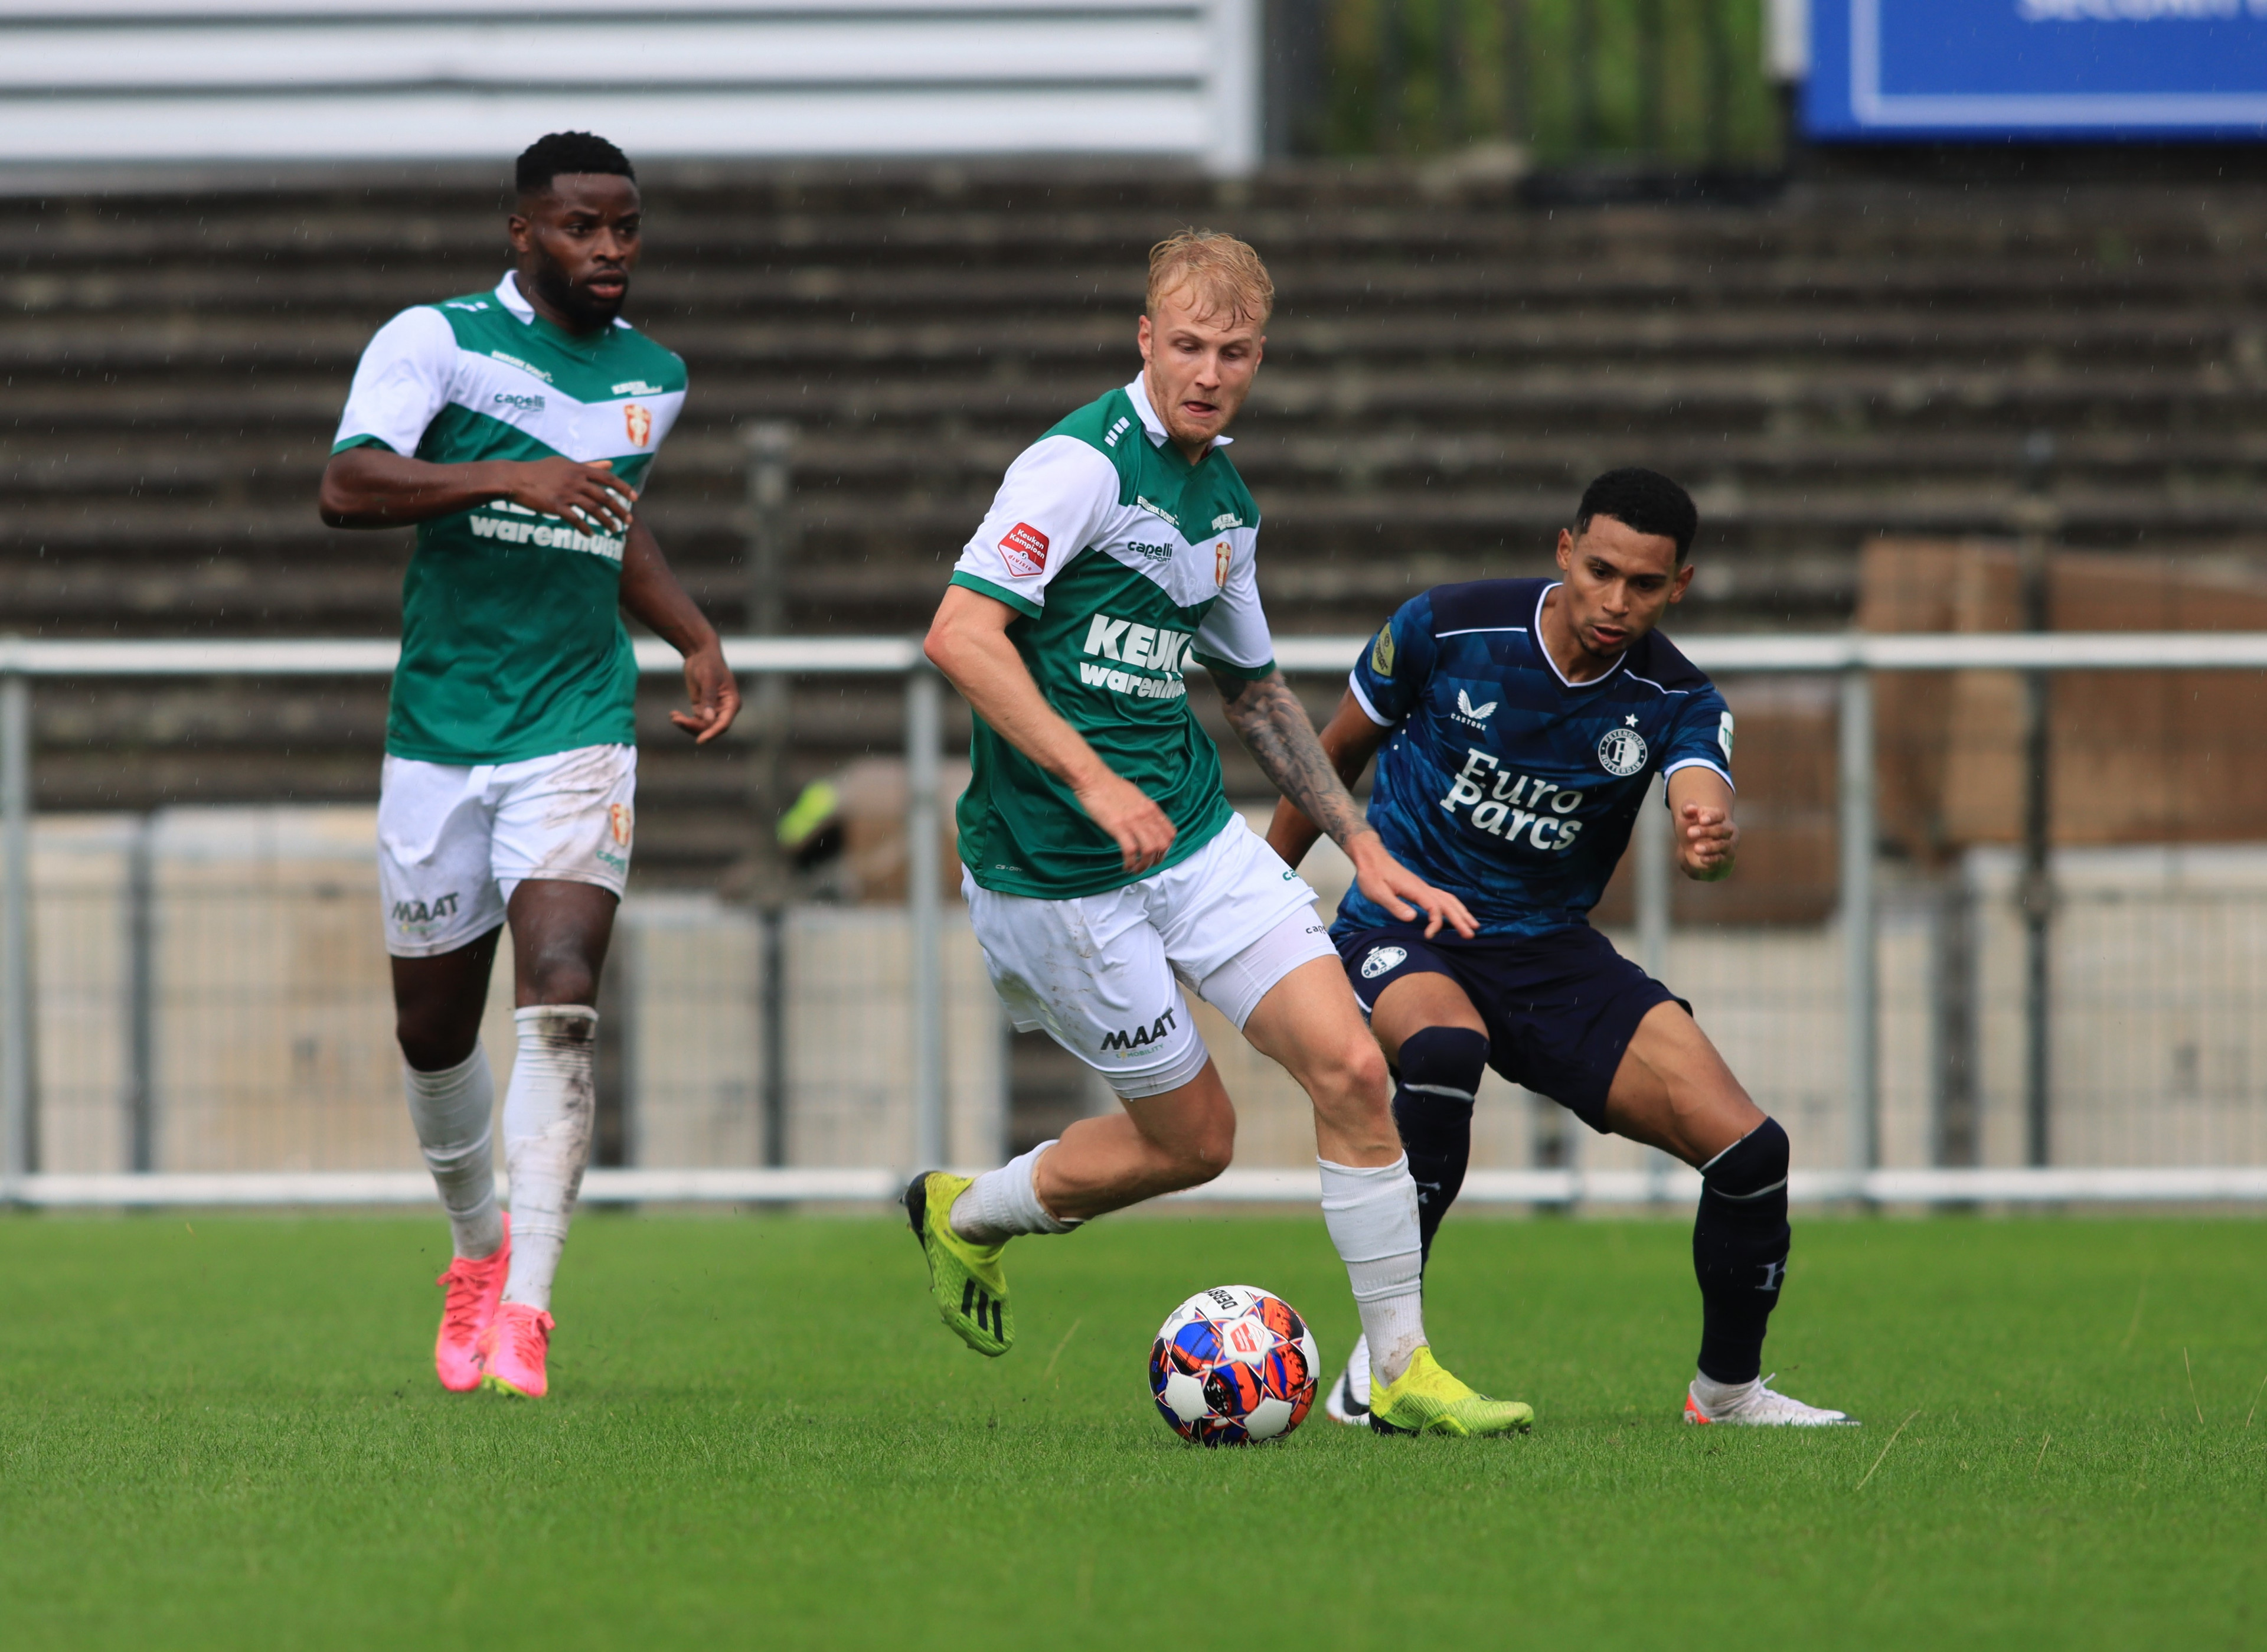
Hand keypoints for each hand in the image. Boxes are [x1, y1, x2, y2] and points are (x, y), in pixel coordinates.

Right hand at [504, 457, 637, 534]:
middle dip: (619, 509)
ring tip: (614, 530)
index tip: (635, 498)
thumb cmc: (541, 470)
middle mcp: (575, 480)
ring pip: (592, 509)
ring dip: (606, 521)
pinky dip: (584, 528)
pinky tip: (590, 535)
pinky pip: (574, 519)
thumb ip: (589, 465)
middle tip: (628, 521)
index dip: (623, 488)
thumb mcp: (565, 464)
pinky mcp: (555, 505)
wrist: (515, 478)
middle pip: (604, 496)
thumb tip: (610, 464)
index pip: (608, 478)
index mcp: (578, 469)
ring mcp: (565, 493)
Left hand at [671, 641, 740, 744]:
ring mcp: (713, 710)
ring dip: (687, 725)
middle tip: (677, 719)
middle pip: (711, 728)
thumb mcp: (708, 679)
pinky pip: (694, 721)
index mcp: (732, 703)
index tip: (700, 741)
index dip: (712, 733)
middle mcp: (724, 709)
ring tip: (673, 716)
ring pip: (701, 727)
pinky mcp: (702, 708)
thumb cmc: (708, 663)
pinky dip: (684, 720)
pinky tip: (673, 714)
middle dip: (694, 727)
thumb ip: (709, 699)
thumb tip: (709, 720)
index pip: (723, 724)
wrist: (700, 653)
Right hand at [1073, 770, 1176, 873]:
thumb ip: (1143, 810)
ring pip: (1150, 850)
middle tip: (1148, 865)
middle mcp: (1146, 815)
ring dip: (1144, 865)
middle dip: (1157, 860)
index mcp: (1151, 808)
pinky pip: (1131, 851)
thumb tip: (1144, 822)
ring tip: (1136, 869)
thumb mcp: (1135, 796)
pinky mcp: (1118, 827)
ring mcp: (1133, 822)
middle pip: (1163, 845)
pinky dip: (1130, 863)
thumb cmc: (1110, 786)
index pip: (1170, 832)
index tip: (1158, 854)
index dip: (1167, 848)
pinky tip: (1125, 866)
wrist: (1094, 779)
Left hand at [1348, 830, 1476, 938]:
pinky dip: (1453, 905)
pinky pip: (1443, 897)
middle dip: (1461, 919)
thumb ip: (1395, 905)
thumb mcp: (1377, 892)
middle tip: (1471, 935)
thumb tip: (1413, 918)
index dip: (1436, 923)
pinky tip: (1457, 912)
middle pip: (1448, 903)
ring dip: (1461, 912)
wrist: (1371, 857)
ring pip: (1448, 899)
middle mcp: (1424, 887)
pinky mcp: (1420, 888)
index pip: (1434, 907)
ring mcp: (1424, 887)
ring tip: (1473, 925)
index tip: (1429, 936)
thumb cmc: (1371, 875)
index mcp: (1415, 890)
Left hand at [1677, 800, 1736, 879]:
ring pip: (1723, 845)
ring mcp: (1725, 845)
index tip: (1700, 820)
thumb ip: (1687, 810)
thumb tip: (1691, 808)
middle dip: (1706, 831)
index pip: (1719, 815)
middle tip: (1690, 832)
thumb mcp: (1686, 817)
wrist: (1692, 849)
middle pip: (1722, 830)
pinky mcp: (1722, 859)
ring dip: (1709, 847)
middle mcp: (1725, 831)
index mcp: (1717, 818)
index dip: (1711, 817)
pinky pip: (1720, 859)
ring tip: (1696, 848)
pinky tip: (1702, 859)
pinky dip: (1712, 859)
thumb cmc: (1691, 828)